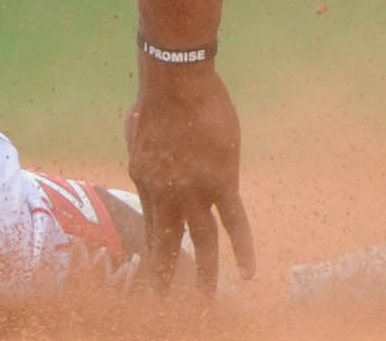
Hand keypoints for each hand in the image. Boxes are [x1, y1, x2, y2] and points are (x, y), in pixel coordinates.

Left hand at [125, 61, 254, 290]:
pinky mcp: (221, 182)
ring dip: (204, 274)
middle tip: (162, 303)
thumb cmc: (155, 96)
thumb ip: (144, 150)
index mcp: (144, 180)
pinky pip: (234, 222)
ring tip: (205, 302)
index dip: (153, 248)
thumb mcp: (137, 130)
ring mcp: (193, 191)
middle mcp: (165, 194)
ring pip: (201, 242)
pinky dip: (242, 249)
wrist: (175, 82)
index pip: (149, 224)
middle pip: (167, 243)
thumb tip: (147, 156)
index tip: (154, 267)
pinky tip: (248, 273)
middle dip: (165, 276)